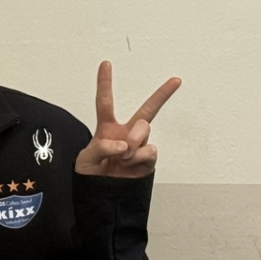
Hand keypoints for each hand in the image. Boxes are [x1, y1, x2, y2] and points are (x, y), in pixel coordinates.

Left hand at [74, 60, 180, 177]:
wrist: (102, 195)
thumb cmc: (91, 175)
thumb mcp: (85, 159)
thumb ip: (100, 147)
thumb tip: (122, 144)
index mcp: (107, 128)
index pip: (105, 102)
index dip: (105, 83)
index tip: (106, 64)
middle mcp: (126, 134)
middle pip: (148, 110)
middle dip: (163, 94)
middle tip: (175, 81)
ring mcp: (139, 146)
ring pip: (144, 129)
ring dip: (132, 141)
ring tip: (121, 156)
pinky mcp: (148, 160)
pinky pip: (149, 150)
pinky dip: (138, 156)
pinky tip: (130, 164)